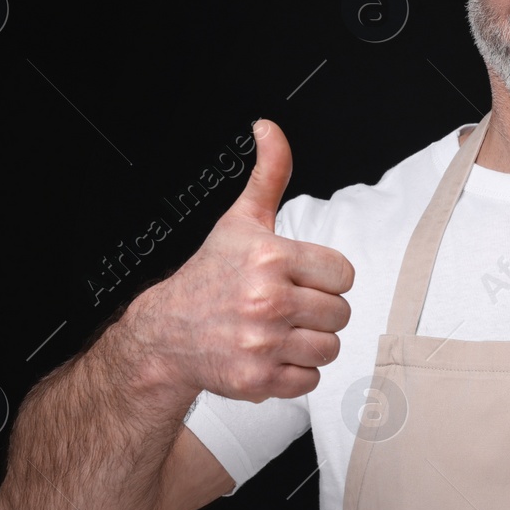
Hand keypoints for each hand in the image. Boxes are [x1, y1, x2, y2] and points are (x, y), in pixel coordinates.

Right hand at [126, 119, 353, 401]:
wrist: (166, 333)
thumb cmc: (209, 276)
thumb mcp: (240, 221)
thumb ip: (268, 174)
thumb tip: (269, 129)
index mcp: (271, 258)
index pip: (343, 274)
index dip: (323, 277)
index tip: (298, 278)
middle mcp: (267, 301)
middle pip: (340, 313)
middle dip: (317, 310)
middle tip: (284, 305)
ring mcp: (262, 343)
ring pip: (330, 347)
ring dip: (309, 342)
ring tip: (278, 330)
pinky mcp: (258, 379)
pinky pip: (310, 379)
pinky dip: (294, 371)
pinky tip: (269, 353)